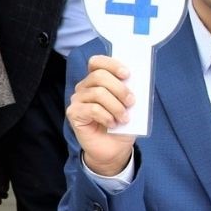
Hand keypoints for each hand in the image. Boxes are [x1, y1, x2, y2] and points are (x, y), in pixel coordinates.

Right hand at [65, 55, 138, 177]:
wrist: (114, 148)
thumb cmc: (123, 124)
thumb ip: (131, 91)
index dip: (111, 64)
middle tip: (131, 102)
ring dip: (116, 106)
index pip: (97, 62)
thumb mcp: (132, 106)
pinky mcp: (74, 113)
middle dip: (120, 88)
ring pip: (98, 93)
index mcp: (98, 80)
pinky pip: (92, 109)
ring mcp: (78, 100)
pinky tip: (112, 124)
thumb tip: (136, 81)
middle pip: (99, 76)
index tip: (127, 74)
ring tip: (124, 118)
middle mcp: (84, 87)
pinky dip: (107, 116)